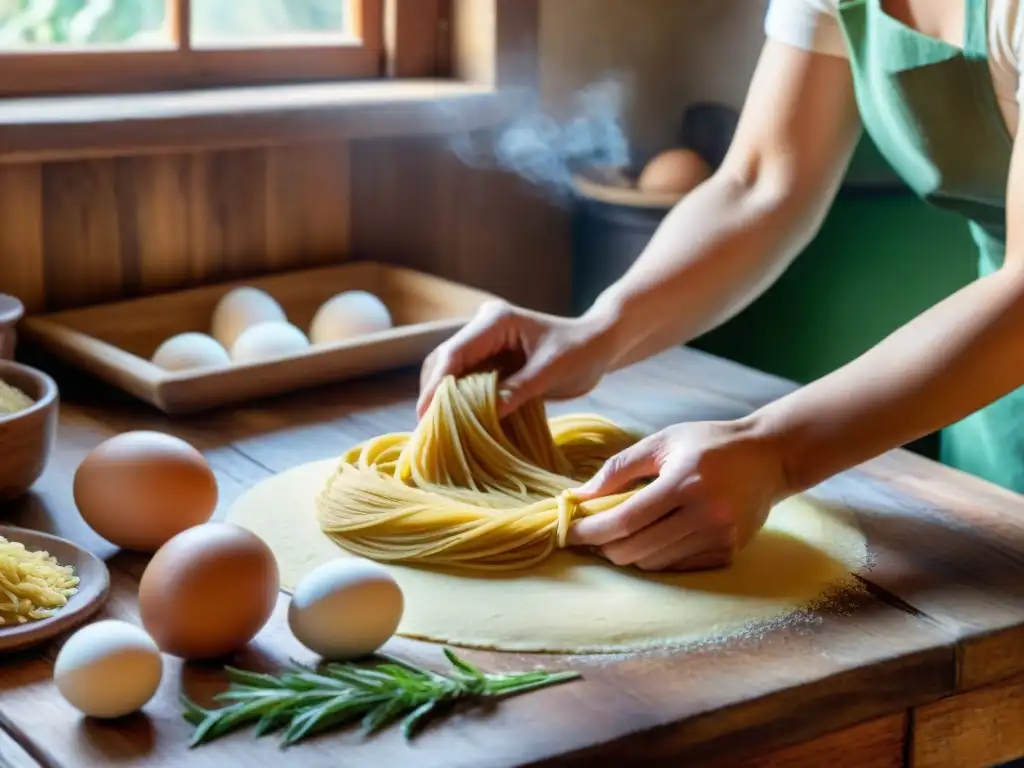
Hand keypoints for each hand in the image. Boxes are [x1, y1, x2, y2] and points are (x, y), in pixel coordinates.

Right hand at [417, 300, 616, 418]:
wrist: (597, 344)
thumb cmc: (581, 351)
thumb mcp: (552, 371)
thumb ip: (519, 389)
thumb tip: (486, 414)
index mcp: (496, 321)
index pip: (454, 353)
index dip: (437, 385)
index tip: (424, 414)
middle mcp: (483, 328)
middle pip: (443, 361)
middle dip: (432, 394)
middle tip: (425, 430)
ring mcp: (484, 344)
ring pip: (448, 371)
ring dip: (440, 399)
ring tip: (434, 430)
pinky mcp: (489, 360)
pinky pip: (464, 381)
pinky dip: (457, 401)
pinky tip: (453, 423)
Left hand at [567, 419, 787, 571]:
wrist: (769, 457)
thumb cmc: (709, 443)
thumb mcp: (662, 442)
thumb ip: (618, 468)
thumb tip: (579, 496)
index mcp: (684, 483)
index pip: (625, 519)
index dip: (590, 530)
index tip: (568, 531)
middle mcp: (704, 515)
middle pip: (636, 549)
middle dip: (604, 547)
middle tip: (590, 535)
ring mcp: (719, 538)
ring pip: (654, 563)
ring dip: (629, 554)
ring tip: (618, 536)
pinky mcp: (728, 552)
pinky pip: (678, 568)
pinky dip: (656, 558)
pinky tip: (650, 540)